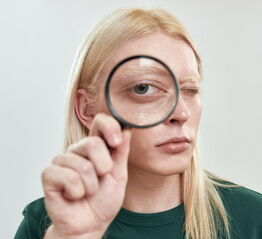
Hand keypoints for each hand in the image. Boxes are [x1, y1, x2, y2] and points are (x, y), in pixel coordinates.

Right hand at [42, 113, 130, 238]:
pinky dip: (77, 192)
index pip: (100, 122)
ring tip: (87, 191)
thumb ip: (121, 151)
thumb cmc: (103, 200)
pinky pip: (68, 177)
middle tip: (101, 180)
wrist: (90, 224)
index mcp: (96, 147)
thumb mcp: (119, 175)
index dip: (109, 126)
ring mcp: (62, 161)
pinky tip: (74, 195)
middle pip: (93, 143)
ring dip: (91, 185)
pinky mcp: (49, 174)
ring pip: (82, 165)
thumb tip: (126, 128)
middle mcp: (78, 150)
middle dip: (104, 167)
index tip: (117, 141)